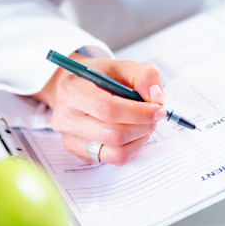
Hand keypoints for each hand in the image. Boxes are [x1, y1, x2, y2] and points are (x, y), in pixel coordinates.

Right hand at [33, 53, 165, 164]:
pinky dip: (132, 147)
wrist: (79, 89)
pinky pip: (114, 159)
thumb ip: (144, 75)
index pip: (107, 109)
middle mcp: (66, 117)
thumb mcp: (122, 66)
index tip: (158, 109)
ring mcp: (70, 139)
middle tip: (155, 116)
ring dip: (139, 138)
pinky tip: (133, 132)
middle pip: (113, 134)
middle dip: (143, 126)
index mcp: (72, 90)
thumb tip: (156, 97)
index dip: (138, 112)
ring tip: (145, 123)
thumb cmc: (101, 78)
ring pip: (115, 152)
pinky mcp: (80, 154)